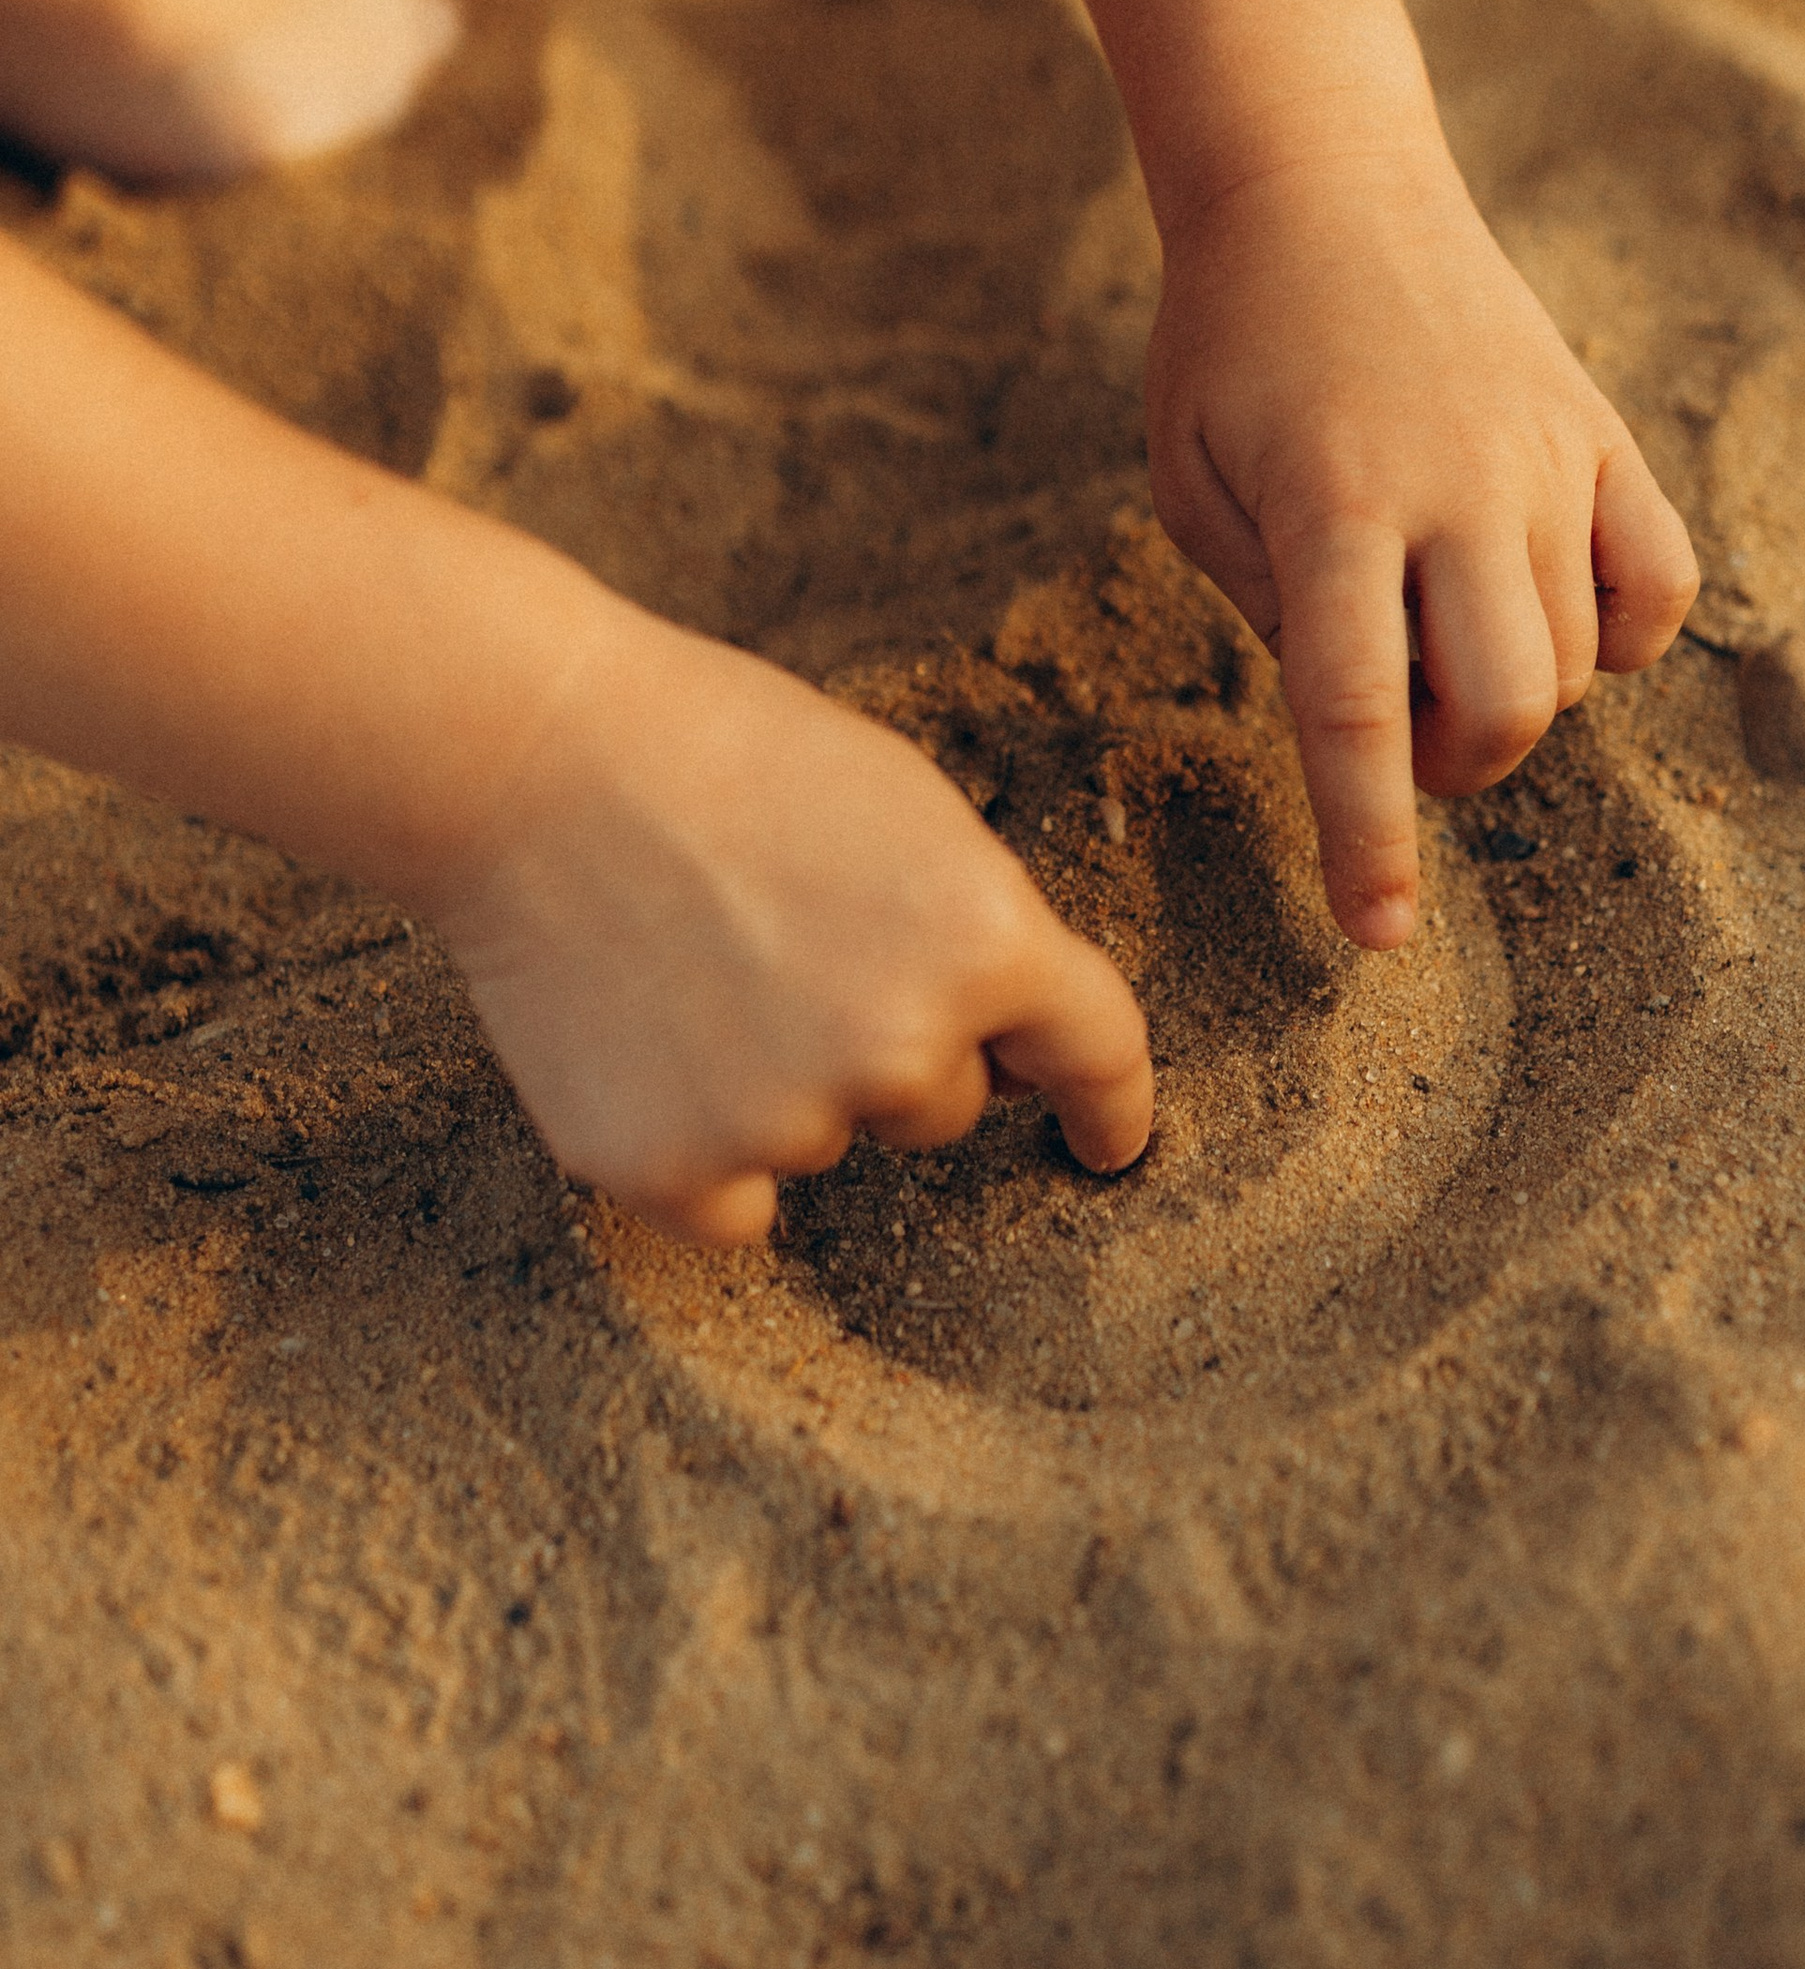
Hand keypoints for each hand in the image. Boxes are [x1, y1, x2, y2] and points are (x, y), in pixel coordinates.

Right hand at [426, 606, 1152, 1244]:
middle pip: (942, 1106)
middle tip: (781, 941)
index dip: (1111, 1107)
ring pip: (828, 1144)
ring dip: (782, 1087)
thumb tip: (1002, 1059)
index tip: (1110, 1145)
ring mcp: (785, 1121)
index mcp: (985, 939)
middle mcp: (902, 1048)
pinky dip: (701, 1155)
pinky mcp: (671, 1172)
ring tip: (692, 968)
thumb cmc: (723, 759)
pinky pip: (736, 1210)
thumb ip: (977, 934)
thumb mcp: (907, 812)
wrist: (530, 758)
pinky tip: (647, 1048)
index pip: (1097, 1052)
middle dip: (888, 1044)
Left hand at [1146, 143, 1698, 946]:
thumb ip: (1275, 613)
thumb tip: (1377, 718)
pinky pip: (1662, 589)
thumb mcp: (1194, 486)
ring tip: (1439, 630)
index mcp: (1331, 502)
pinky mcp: (1605, 432)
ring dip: (1510, 696)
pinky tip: (1546, 609)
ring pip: (1578, 661)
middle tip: (1398, 726)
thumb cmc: (1232, 352)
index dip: (1369, 840)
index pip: (1357, 712)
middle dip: (1453, 767)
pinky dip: (1619, 638)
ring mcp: (1548, 455)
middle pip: (1504, 705)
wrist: (1323, 185)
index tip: (1378, 937)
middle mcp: (1458, 484)